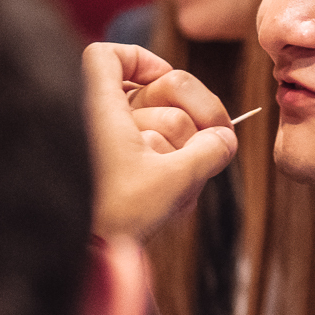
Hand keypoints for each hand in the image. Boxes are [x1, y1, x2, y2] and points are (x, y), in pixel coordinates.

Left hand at [84, 43, 237, 240]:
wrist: (87, 259)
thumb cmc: (116, 220)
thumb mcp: (173, 182)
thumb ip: (209, 153)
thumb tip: (227, 138)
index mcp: (101, 110)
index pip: (107, 55)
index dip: (141, 58)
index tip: (166, 83)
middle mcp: (100, 121)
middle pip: (155, 88)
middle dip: (189, 115)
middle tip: (214, 139)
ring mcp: (110, 147)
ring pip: (162, 125)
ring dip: (179, 152)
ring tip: (178, 187)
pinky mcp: (119, 172)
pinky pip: (158, 156)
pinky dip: (172, 171)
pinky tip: (173, 202)